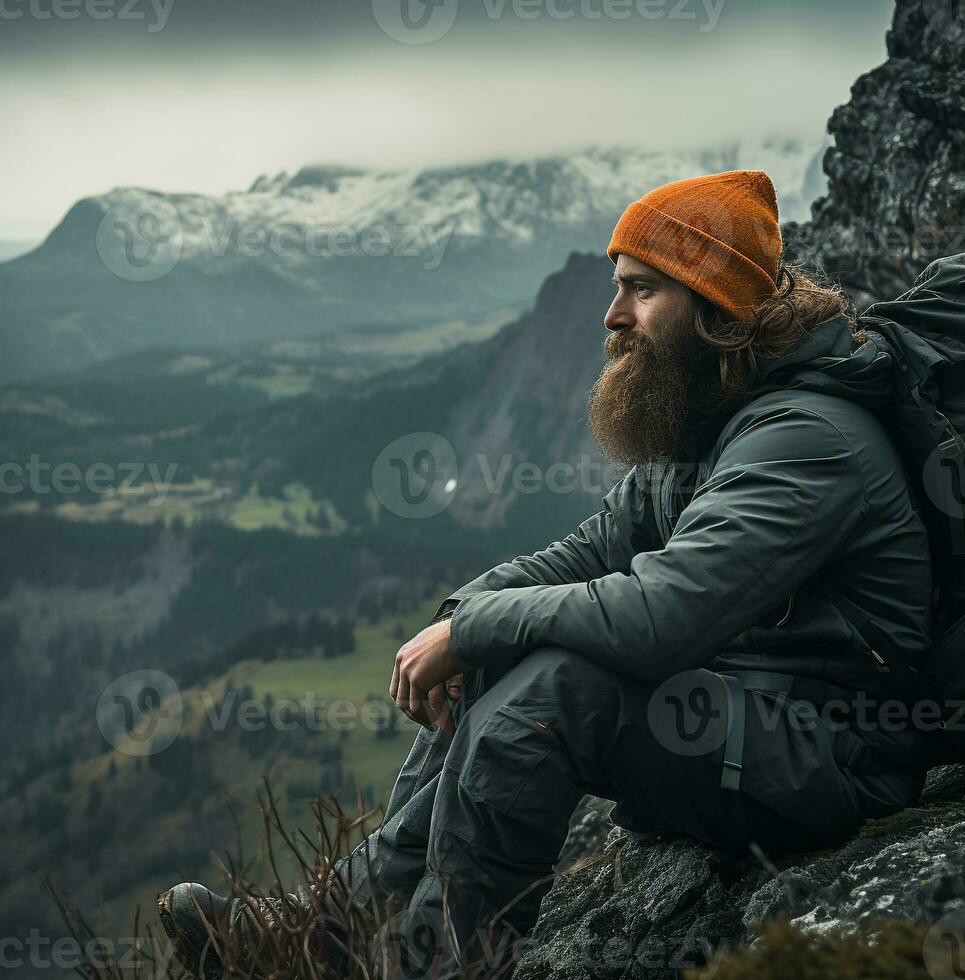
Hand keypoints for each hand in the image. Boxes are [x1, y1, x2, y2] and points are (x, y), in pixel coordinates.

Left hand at [389, 619, 467, 735]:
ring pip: (408, 705)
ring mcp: (408, 671)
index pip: (398, 685)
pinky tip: (439, 723)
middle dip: (412, 713)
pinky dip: (429, 717)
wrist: (464, 631)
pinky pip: (419, 706)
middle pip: (399, 697)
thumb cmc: (459, 636)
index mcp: (404, 654)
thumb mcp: (437, 645)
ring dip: (421, 719)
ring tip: (434, 727)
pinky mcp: (418, 680)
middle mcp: (402, 662)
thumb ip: (431, 659)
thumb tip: (439, 678)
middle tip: (427, 723)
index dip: (407, 701)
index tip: (419, 711)